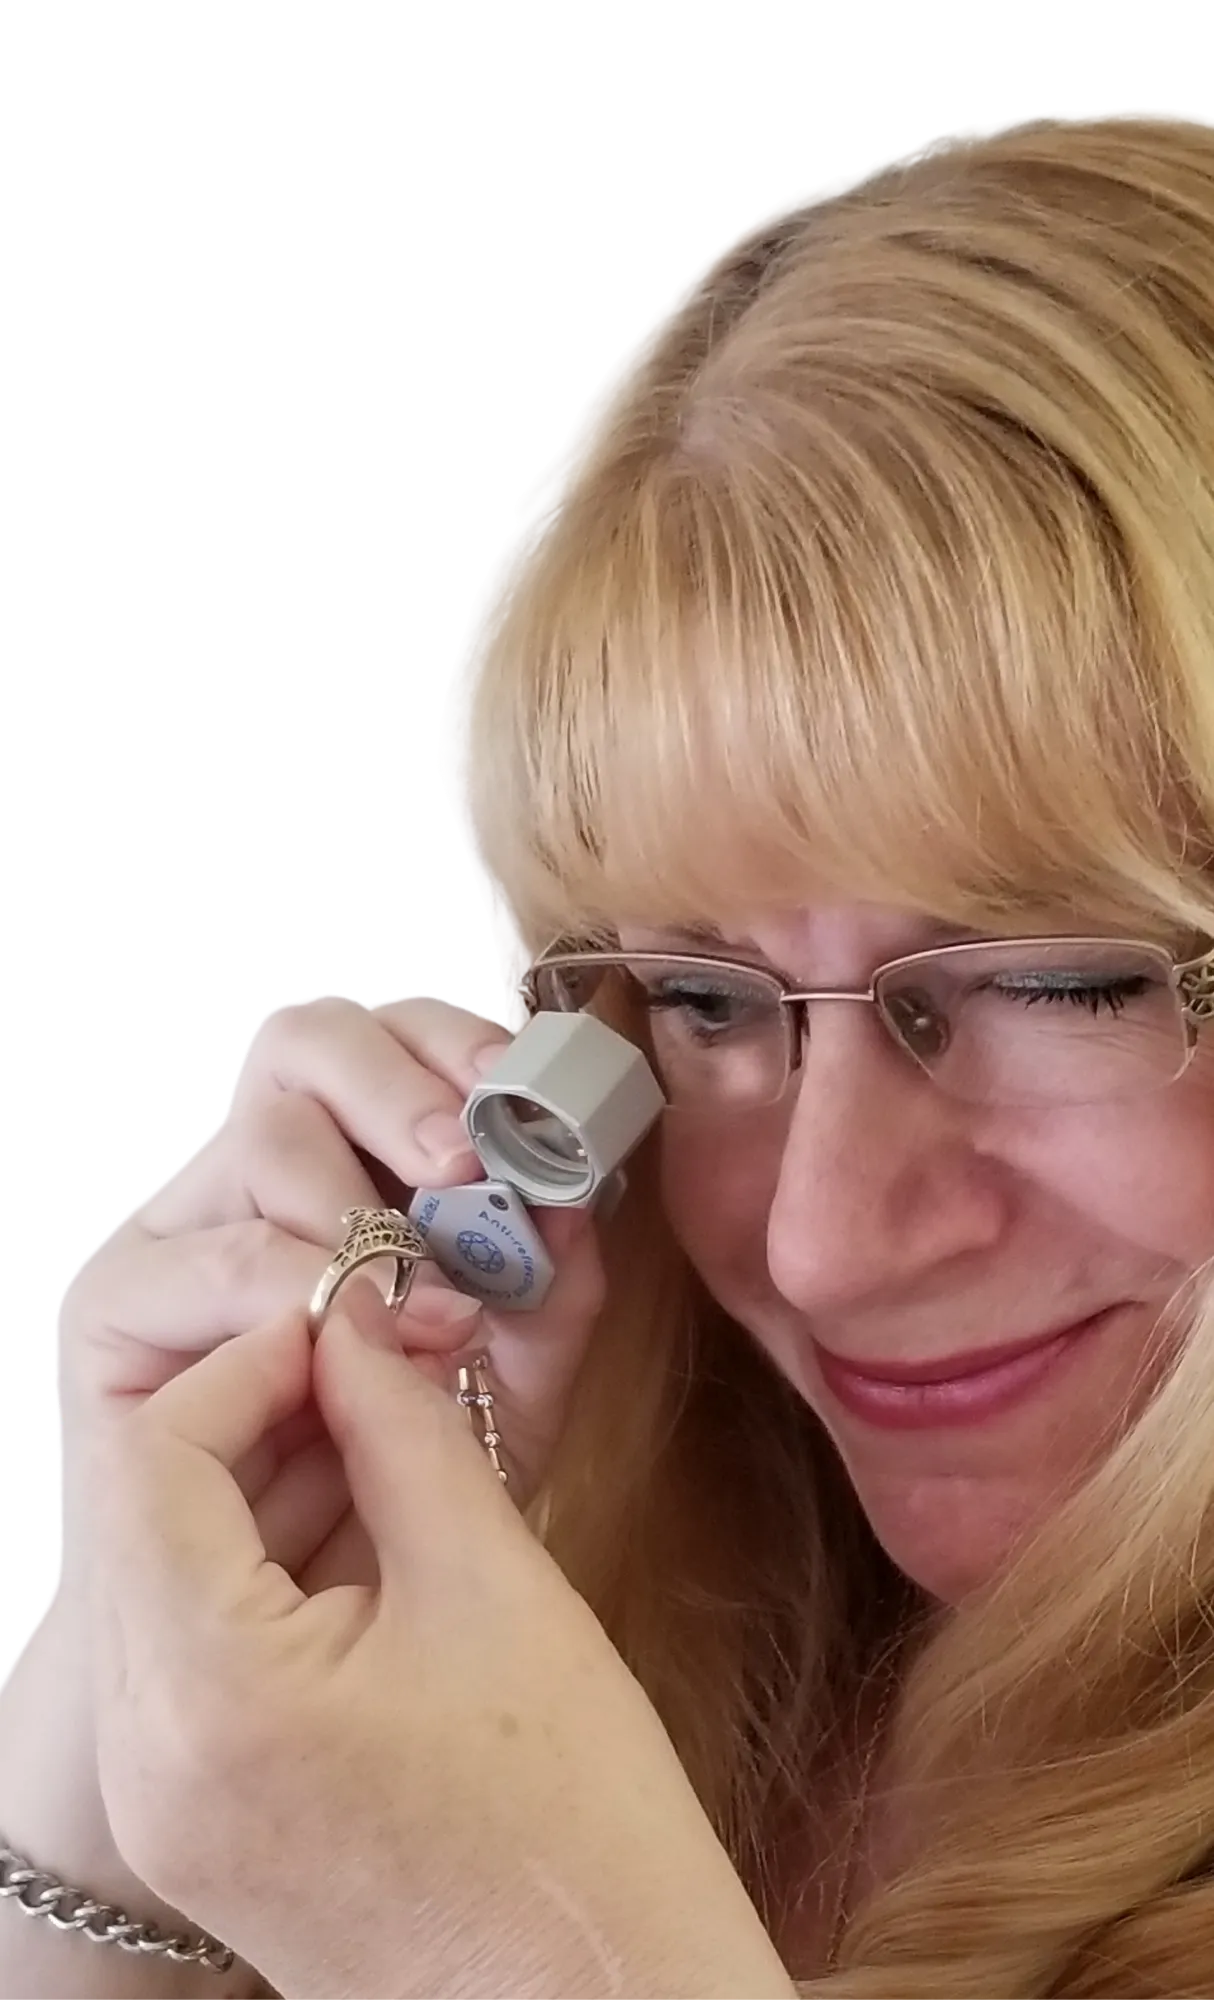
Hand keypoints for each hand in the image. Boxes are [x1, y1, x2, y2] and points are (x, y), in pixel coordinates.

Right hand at [56, 995, 605, 1609]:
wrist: (319, 1609)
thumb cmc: (415, 1468)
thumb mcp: (515, 1375)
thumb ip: (551, 1286)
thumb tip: (570, 1197)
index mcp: (348, 1144)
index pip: (384, 1028)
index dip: (448, 1038)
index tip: (513, 1090)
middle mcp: (252, 1160)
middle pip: (302, 1040)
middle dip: (395, 1089)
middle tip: (463, 1166)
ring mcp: (179, 1222)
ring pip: (255, 1136)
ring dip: (354, 1205)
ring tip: (425, 1298)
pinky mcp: (115, 1303)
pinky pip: (195, 1261)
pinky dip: (285, 1289)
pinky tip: (343, 1343)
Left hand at [87, 1281, 716, 1999]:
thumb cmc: (578, 1813)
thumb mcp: (493, 1581)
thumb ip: (401, 1426)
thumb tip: (353, 1322)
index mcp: (207, 1695)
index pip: (153, 1457)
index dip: (246, 1363)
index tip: (341, 1321)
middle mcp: (146, 1761)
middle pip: (140, 1518)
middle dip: (247, 1419)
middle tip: (362, 1367)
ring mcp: (162, 1806)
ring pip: (161, 1582)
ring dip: (253, 1491)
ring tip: (375, 1437)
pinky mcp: (200, 1826)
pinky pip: (190, 1655)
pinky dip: (256, 1573)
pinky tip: (359, 1533)